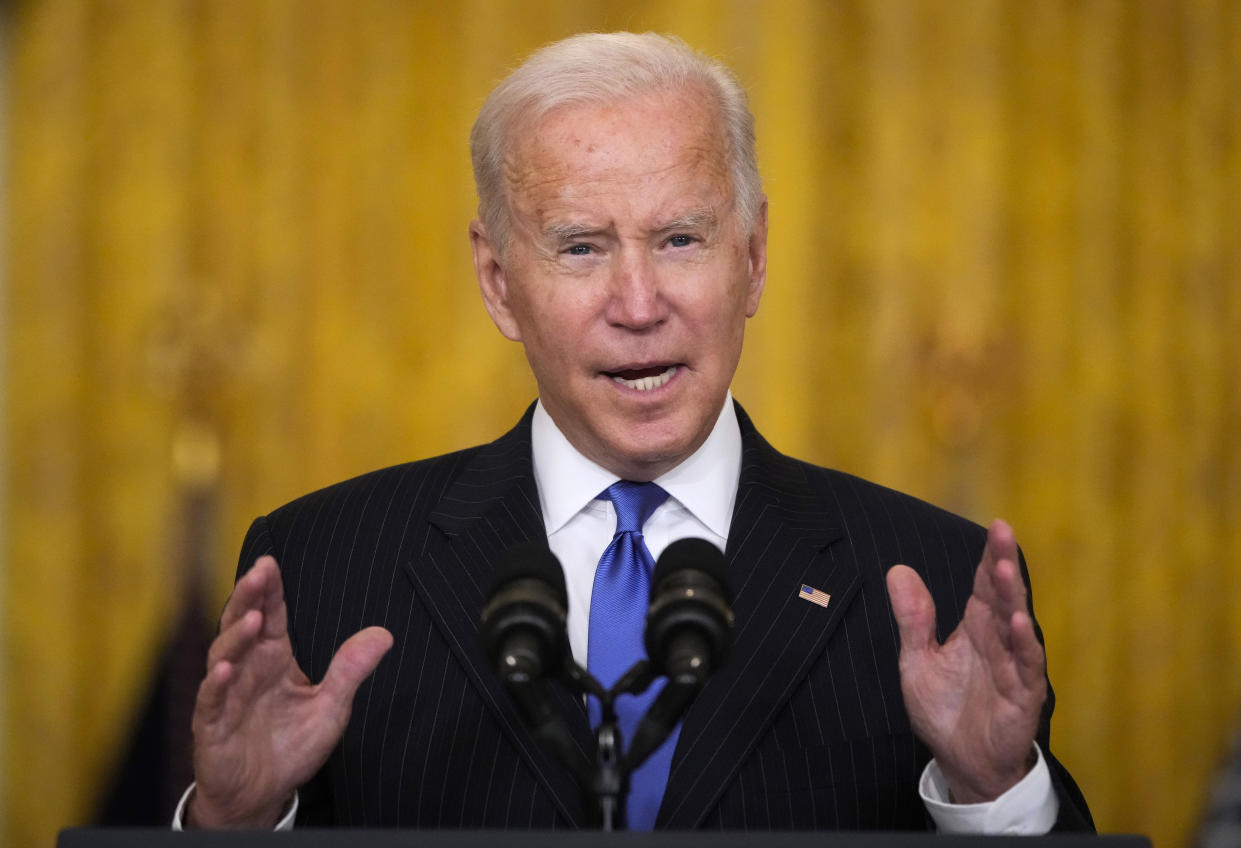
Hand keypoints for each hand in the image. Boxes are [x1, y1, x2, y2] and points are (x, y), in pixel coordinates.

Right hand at [188, 555, 392, 827]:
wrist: (262, 794)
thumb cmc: (292, 745)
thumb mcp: (331, 706)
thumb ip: (350, 670)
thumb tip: (385, 635)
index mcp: (273, 658)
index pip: (270, 616)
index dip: (269, 590)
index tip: (271, 562)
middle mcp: (247, 669)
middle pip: (242, 625)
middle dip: (248, 597)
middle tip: (259, 572)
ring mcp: (227, 696)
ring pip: (224, 656)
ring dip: (235, 636)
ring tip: (251, 618)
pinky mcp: (212, 726)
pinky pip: (212, 701)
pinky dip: (217, 685)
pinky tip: (226, 670)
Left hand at [885, 519, 1044, 802]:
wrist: (960, 762)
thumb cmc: (945, 710)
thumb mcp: (917, 660)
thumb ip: (913, 618)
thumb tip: (898, 570)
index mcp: (976, 628)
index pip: (984, 586)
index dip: (989, 557)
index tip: (996, 526)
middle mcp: (998, 641)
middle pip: (1002, 596)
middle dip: (1003, 563)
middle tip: (1003, 530)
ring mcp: (1014, 667)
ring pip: (1016, 625)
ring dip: (1012, 598)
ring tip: (1005, 568)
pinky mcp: (1022, 696)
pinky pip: (1026, 667)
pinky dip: (1023, 645)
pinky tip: (1017, 623)